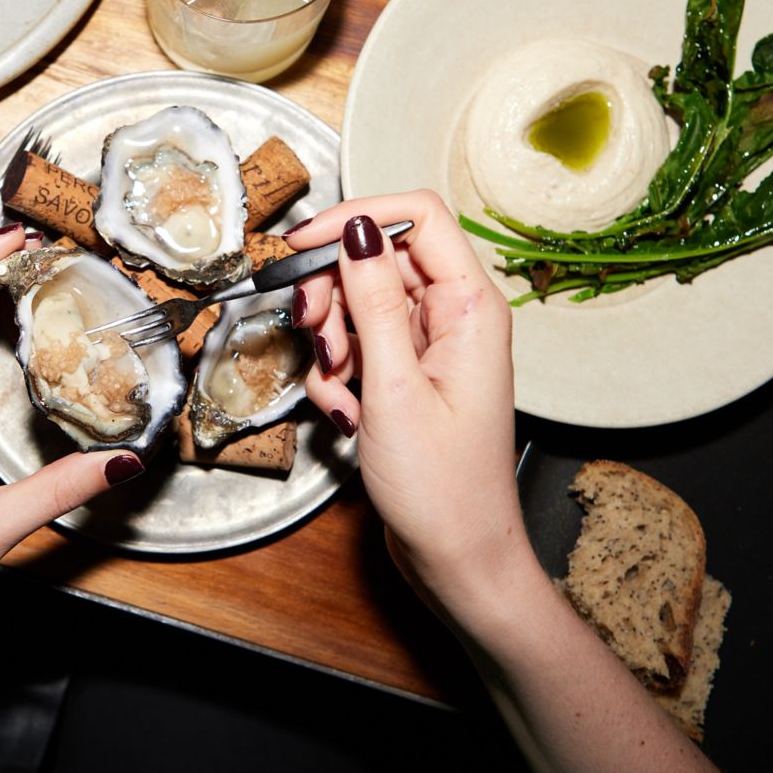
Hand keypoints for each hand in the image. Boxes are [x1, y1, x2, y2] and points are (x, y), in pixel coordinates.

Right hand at [286, 191, 521, 611]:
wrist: (456, 557)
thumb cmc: (442, 487)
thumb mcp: (394, 387)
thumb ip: (372, 300)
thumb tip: (356, 228)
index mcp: (470, 306)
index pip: (417, 215)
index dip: (356, 217)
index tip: (302, 243)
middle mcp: (454, 317)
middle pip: (376, 260)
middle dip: (333, 294)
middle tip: (314, 333)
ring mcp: (429, 347)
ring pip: (359, 304)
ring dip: (332, 342)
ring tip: (340, 388)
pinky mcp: (407, 375)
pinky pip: (358, 347)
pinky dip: (338, 376)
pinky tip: (347, 414)